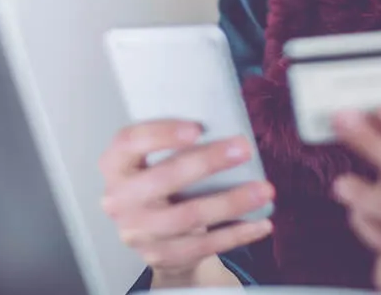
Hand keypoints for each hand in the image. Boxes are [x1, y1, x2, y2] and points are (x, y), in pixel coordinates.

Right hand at [98, 120, 273, 287]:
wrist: (153, 234)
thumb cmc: (160, 183)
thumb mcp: (155, 160)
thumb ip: (177, 145)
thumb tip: (225, 126)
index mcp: (116, 165)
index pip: (130, 142)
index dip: (161, 134)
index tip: (196, 128)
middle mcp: (120, 199)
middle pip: (163, 179)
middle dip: (207, 162)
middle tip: (243, 149)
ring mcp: (139, 232)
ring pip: (188, 216)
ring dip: (231, 202)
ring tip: (263, 189)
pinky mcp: (160, 255)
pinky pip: (203, 245)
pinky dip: (236, 233)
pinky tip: (260, 222)